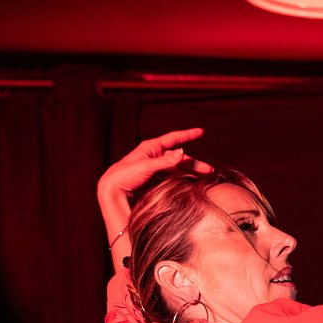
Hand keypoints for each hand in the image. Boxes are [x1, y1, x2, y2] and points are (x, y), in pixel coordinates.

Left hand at [97, 129, 213, 221]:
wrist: (112, 190)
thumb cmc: (125, 176)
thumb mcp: (146, 167)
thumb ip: (165, 161)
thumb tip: (183, 152)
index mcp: (151, 148)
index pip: (173, 138)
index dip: (187, 135)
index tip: (201, 132)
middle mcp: (154, 156)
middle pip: (179, 157)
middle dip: (194, 163)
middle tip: (209, 170)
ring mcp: (154, 168)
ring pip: (177, 168)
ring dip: (189, 172)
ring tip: (203, 178)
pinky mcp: (153, 179)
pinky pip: (172, 176)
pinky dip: (182, 179)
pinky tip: (190, 183)